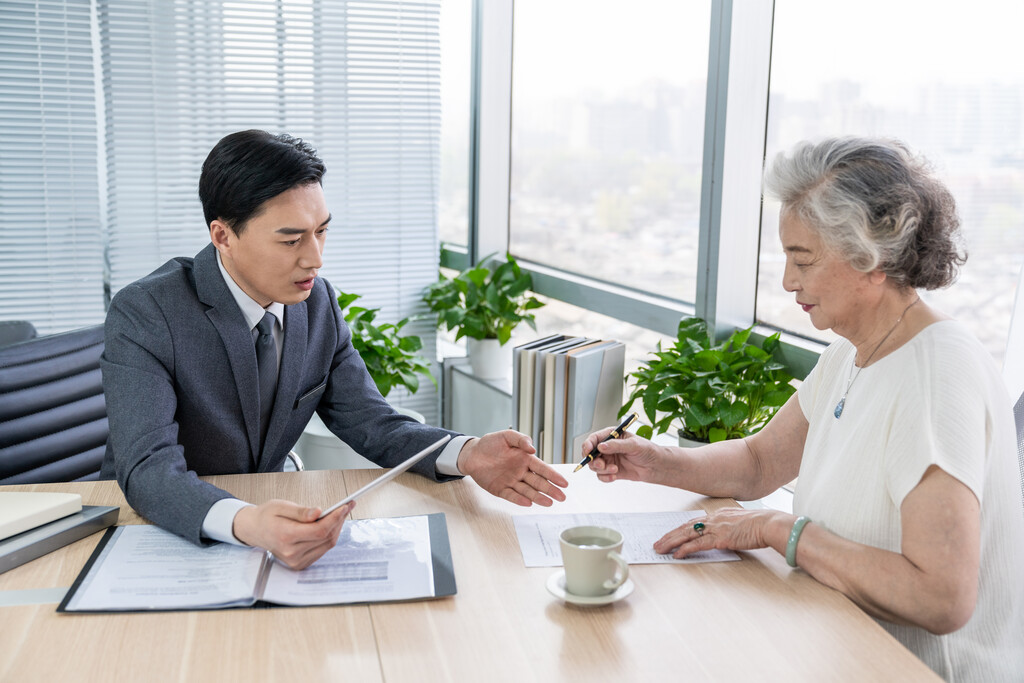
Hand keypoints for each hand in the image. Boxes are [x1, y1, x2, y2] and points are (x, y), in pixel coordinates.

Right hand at [232, 499, 353, 569]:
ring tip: (339, 513)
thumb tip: (318, 512)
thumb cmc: (267, 516)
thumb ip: (301, 511)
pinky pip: (322, 550)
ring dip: (336, 528)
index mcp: (285, 536)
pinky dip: (329, 537)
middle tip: (346, 506)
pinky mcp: (300, 564)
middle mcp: (291, 552)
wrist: (255, 530)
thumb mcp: (281, 506)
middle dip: (339, 520)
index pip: (319, 530)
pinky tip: (330, 525)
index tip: (345, 506)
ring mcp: (296, 561)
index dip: (336, 518)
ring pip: (327, 544)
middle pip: (326, 538)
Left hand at [458, 430, 567, 505]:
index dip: (553, 476)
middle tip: (561, 497)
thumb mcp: (507, 436)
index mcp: (524, 459)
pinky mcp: (500, 489)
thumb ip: (521, 440)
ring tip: (548, 503)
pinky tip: (528, 503)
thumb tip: (533, 448)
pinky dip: (519, 499)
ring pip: (527, 491)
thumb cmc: (490, 444)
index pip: (542, 469)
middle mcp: (520, 472)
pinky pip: (511, 495)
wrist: (471, 454)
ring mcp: (511, 481)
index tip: (564, 482)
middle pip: (538, 482)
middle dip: (550, 490)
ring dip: (538, 497)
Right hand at [581, 427, 664, 484]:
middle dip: (594, 461)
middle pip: (591, 454)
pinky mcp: (612, 471)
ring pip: (595, 466)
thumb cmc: (647, 451)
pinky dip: (605, 477)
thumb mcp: (633, 445)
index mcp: (612, 436)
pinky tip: (615, 476)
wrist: (656, 466)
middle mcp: (608, 448)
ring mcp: (609, 460)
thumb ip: (616, 445)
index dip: (588, 445)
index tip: (587, 451)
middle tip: (601, 465)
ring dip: (602, 470)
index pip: (594, 439)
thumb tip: (601, 446)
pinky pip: (601, 476)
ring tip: (615, 470)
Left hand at [652, 507, 789, 558]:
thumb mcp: (740, 524)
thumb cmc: (760, 525)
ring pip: (687, 535)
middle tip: (657, 543)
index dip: (679, 529)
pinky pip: (698, 544)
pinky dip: (686, 549)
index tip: (670, 535)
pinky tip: (677, 554)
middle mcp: (714, 519)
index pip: (693, 522)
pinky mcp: (720, 539)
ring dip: (671, 542)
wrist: (769, 524)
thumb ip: (728, 529)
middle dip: (669, 536)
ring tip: (660, 549)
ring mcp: (716, 528)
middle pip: (685, 527)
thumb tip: (723, 537)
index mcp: (718, 515)